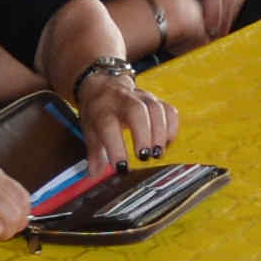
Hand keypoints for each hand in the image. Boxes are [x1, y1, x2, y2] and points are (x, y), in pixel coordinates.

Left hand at [65, 62, 175, 178]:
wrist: (104, 86)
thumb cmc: (98, 112)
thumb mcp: (89, 130)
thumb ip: (94, 153)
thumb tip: (93, 174)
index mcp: (102, 110)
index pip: (108, 126)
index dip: (116, 148)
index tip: (122, 167)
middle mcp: (122, 100)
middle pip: (136, 111)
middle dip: (143, 135)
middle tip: (144, 157)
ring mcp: (142, 97)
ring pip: (155, 108)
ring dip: (160, 133)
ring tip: (158, 153)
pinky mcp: (156, 99)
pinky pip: (169, 110)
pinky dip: (171, 128)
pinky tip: (166, 143)